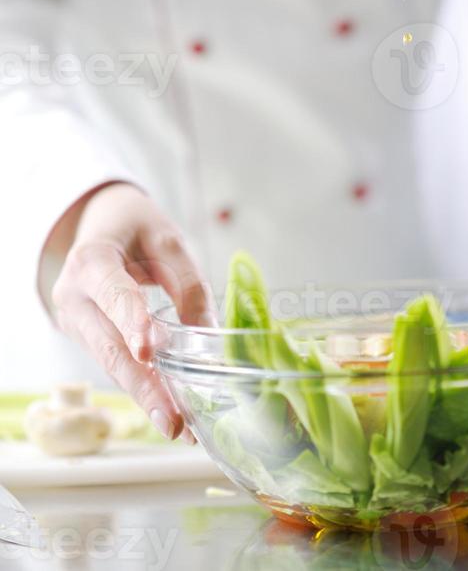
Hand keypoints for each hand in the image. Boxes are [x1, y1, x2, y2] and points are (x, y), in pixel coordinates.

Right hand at [52, 183, 215, 439]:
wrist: (100, 226)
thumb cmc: (134, 228)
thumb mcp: (167, 239)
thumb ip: (187, 282)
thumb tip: (209, 331)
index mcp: (90, 260)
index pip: (113, 293)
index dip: (132, 321)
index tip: (149, 351)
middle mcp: (74, 297)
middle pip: (110, 346)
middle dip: (143, 385)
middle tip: (173, 420)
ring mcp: (77, 323)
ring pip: (112, 364)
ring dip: (146, 395)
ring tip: (179, 426)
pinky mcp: (89, 339)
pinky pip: (116, 364)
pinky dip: (142, 386)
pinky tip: (168, 410)